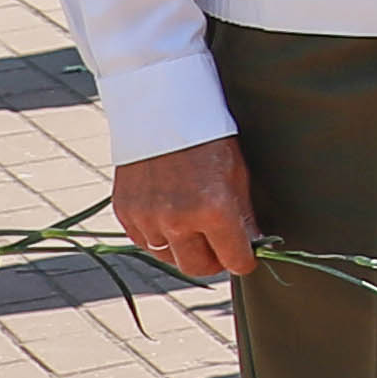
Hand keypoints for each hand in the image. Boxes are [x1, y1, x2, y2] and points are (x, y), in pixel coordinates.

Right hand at [111, 143, 253, 279]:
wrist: (162, 109)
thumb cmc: (208, 137)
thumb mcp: (237, 174)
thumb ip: (242, 215)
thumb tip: (251, 244)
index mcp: (214, 210)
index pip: (234, 261)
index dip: (243, 261)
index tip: (245, 258)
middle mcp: (178, 220)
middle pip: (197, 268)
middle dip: (213, 262)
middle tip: (220, 250)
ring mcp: (148, 218)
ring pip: (168, 257)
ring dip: (183, 248)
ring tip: (192, 226)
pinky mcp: (125, 212)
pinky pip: (144, 241)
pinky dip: (158, 235)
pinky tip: (168, 215)